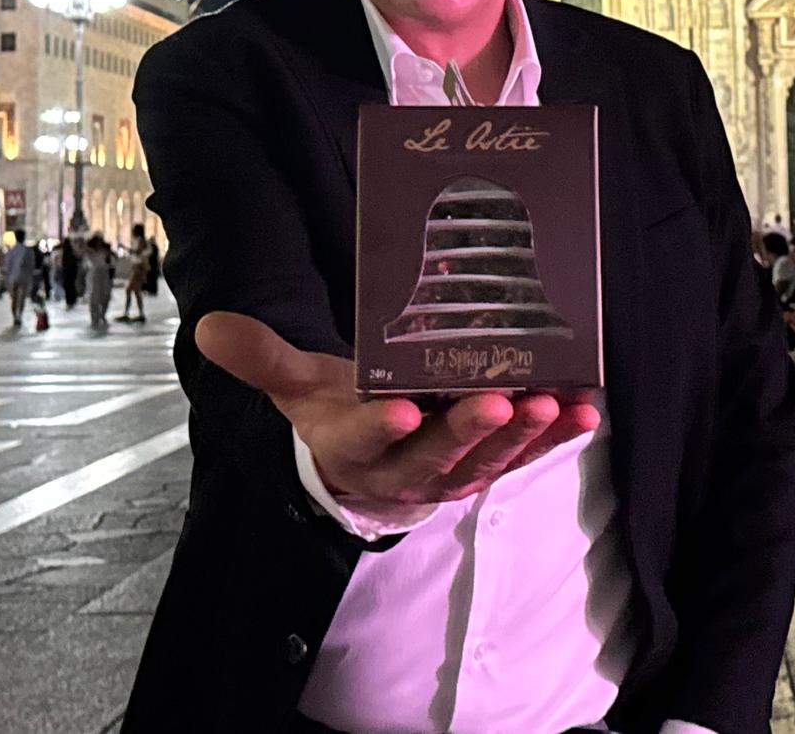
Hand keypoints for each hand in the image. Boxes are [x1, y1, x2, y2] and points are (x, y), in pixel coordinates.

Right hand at [195, 312, 599, 512]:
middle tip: (498, 401)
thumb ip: (261, 358)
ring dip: (522, 435)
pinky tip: (584, 411)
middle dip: (469, 429)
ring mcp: (453, 468)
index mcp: (353, 446)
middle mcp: (406, 467)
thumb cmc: (334, 410)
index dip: (383, 427)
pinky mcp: (488, 463)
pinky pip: (524, 454)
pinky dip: (555, 437)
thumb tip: (209, 326)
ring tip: (551, 405)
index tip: (403, 409)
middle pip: (438, 453)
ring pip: (488, 457)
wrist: (366, 460)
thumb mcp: (295, 385)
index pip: (365, 439)